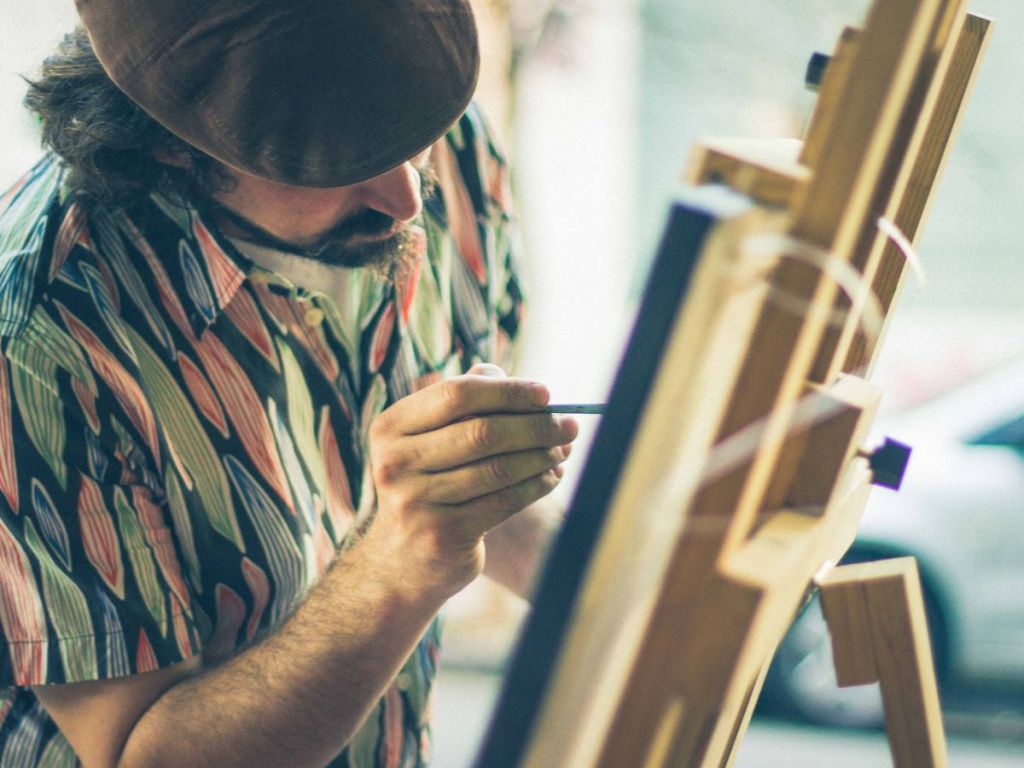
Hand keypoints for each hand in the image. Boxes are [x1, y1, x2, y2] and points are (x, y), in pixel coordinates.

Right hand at [367, 364, 577, 596]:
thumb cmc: (427, 485)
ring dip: (541, 456)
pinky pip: (504, 501)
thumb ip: (461, 403)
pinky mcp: (443, 535)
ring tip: (563, 450)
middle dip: (535, 425)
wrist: (400, 562)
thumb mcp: (429, 441)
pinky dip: (536, 485)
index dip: (507, 392)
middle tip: (569, 425)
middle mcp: (396, 462)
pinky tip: (551, 476)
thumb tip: (509, 378)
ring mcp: (416, 501)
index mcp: (391, 427)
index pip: (456, 394)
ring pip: (499, 468)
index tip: (546, 394)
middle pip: (483, 431)